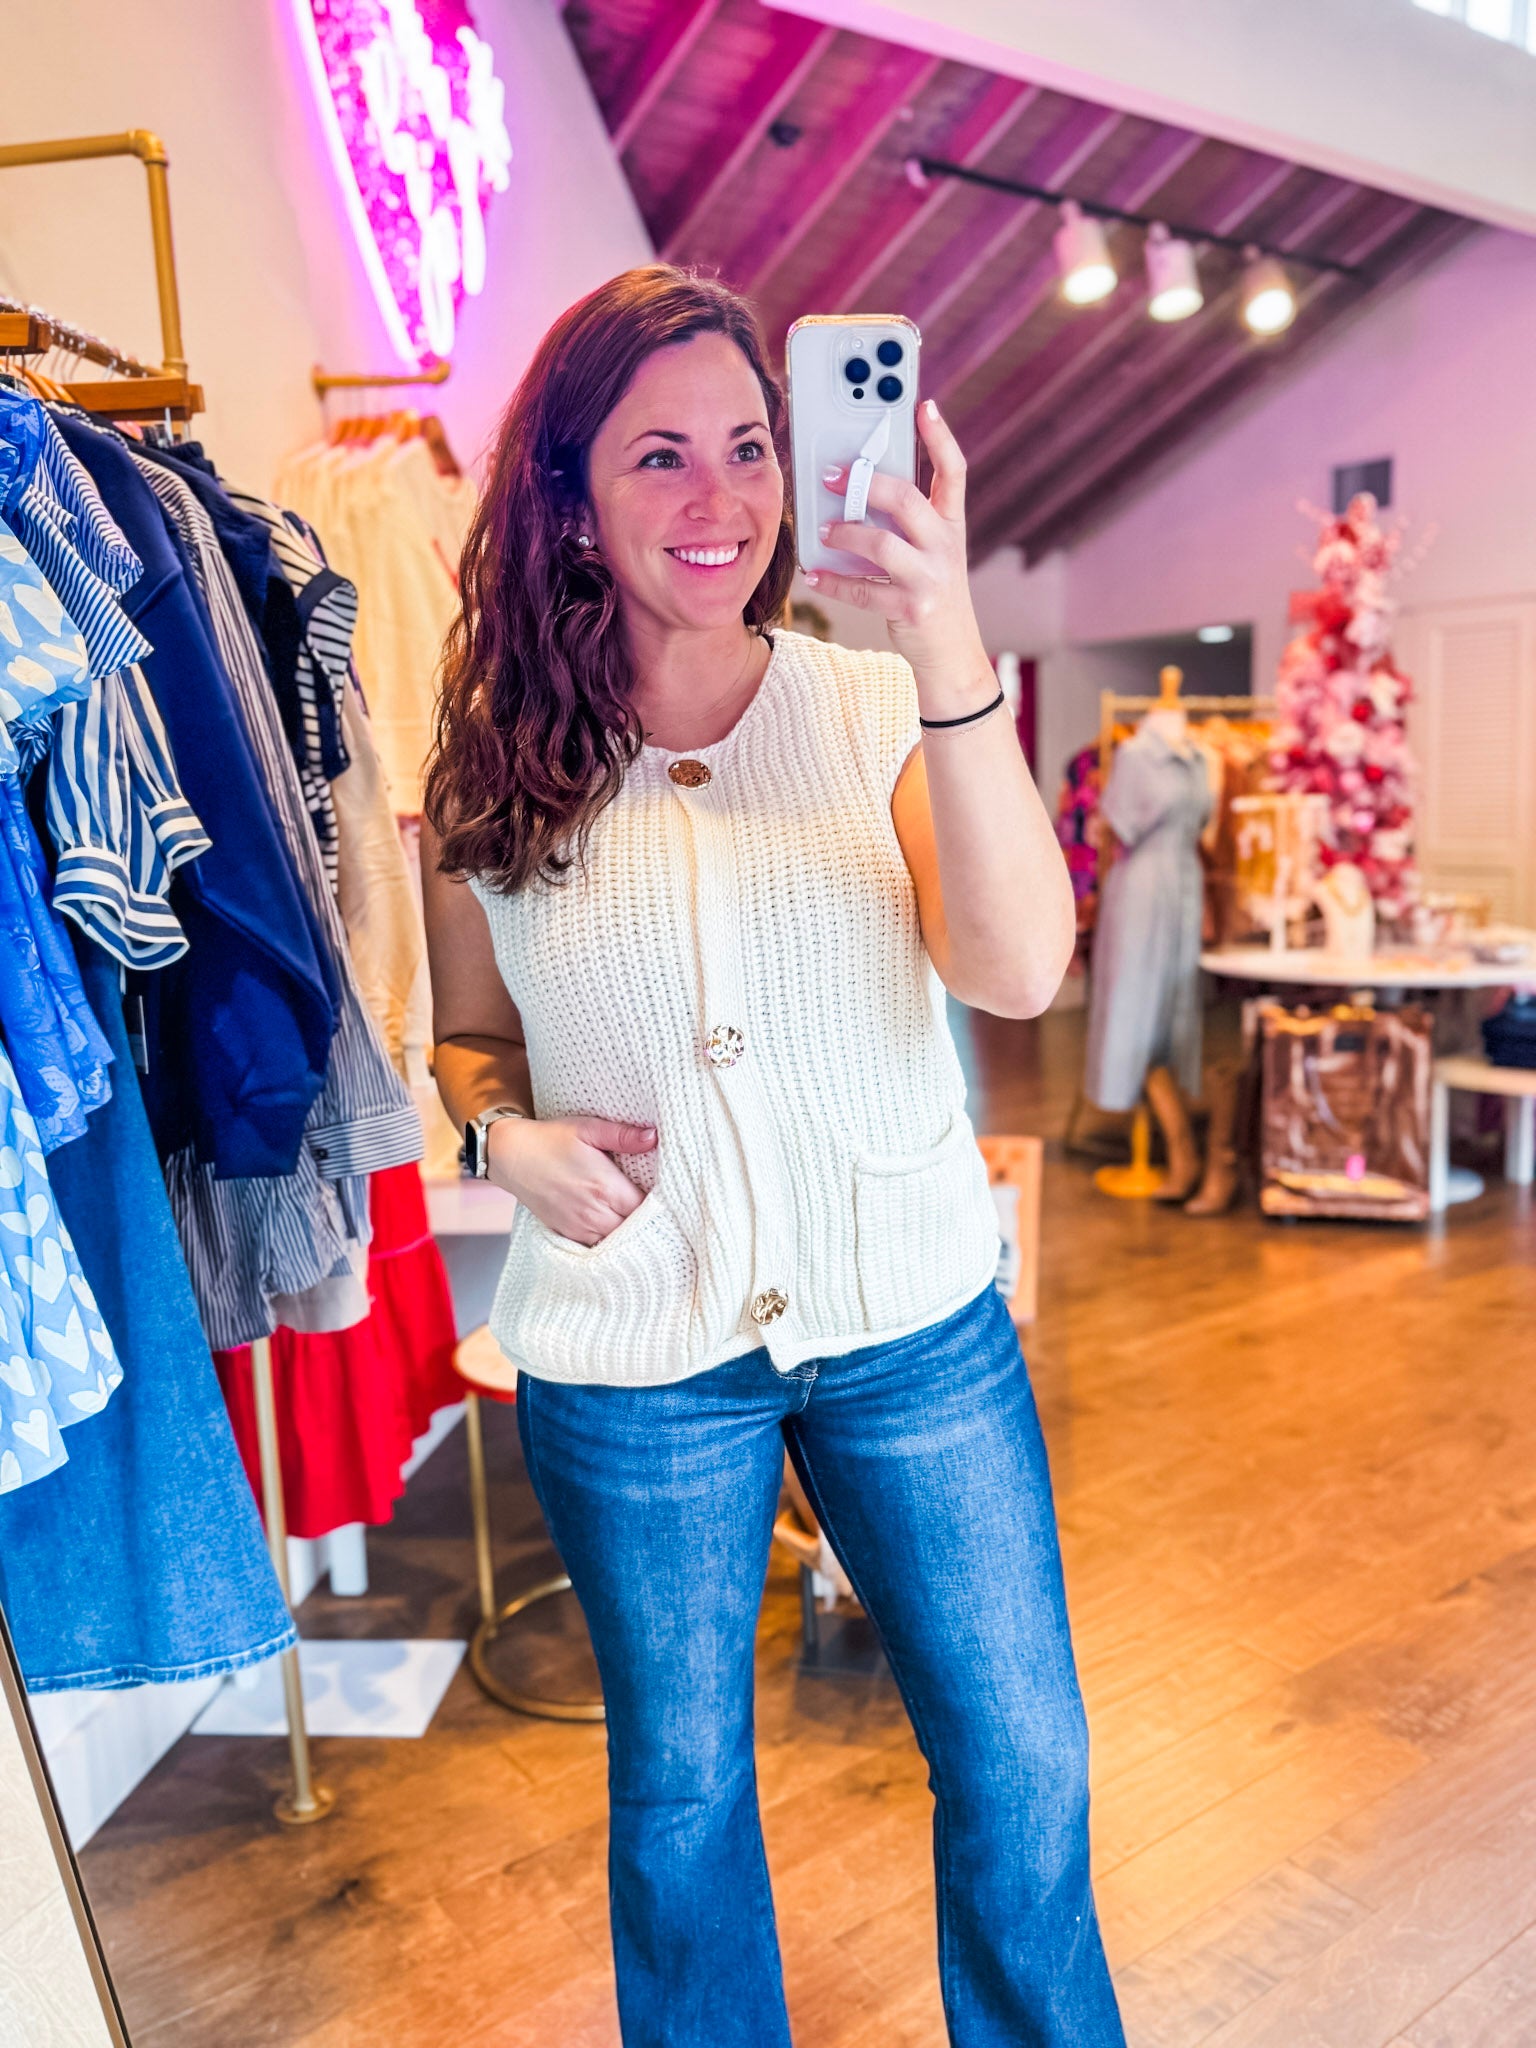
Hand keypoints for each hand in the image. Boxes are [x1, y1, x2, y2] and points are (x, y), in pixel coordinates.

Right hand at [486, 1115, 656, 1245]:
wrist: (510, 1155)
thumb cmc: (551, 1138)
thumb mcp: (588, 1128)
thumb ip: (622, 1135)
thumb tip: (654, 1137)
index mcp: (605, 1187)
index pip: (648, 1208)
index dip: (661, 1205)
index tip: (669, 1196)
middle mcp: (594, 1213)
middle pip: (636, 1229)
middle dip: (649, 1221)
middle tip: (661, 1210)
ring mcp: (579, 1227)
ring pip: (618, 1242)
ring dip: (631, 1233)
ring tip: (641, 1220)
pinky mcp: (567, 1233)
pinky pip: (598, 1247)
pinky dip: (611, 1241)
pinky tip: (618, 1228)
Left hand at [806, 400, 993, 715]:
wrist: (952, 653)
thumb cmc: (931, 592)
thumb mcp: (931, 551)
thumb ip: (906, 521)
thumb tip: (856, 488)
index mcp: (951, 524)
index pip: (954, 472)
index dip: (940, 437)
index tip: (922, 404)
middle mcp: (945, 547)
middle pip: (907, 500)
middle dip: (867, 483)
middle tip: (833, 474)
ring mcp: (930, 579)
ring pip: (882, 545)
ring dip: (846, 533)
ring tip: (825, 529)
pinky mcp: (910, 609)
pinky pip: (863, 591)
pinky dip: (834, 581)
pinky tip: (815, 573)